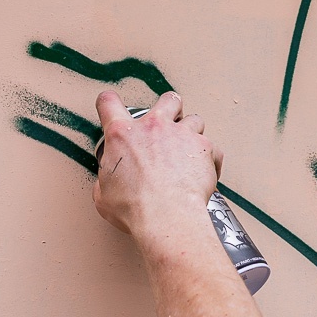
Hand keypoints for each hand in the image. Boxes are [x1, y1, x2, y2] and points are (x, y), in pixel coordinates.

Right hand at [93, 90, 222, 243]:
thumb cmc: (135, 207)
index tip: (111, 107)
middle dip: (169, 108)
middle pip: (166, 100)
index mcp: (122, 136)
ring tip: (188, 151)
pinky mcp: (204, 149)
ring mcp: (181, 135)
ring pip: (194, 119)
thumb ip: (107, 181)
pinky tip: (204, 172)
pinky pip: (212, 148)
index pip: (109, 104)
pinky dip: (210, 159)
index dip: (109, 104)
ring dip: (191, 132)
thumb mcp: (104, 195)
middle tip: (167, 122)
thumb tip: (109, 185)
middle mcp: (152, 127)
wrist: (166, 216)